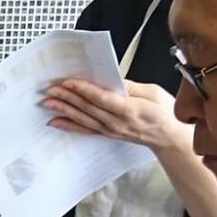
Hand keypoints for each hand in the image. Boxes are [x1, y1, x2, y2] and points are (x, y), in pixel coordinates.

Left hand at [42, 78, 184, 151]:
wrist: (169, 138)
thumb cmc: (164, 113)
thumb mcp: (153, 92)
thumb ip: (130, 86)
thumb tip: (111, 78)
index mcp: (129, 109)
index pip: (101, 98)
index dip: (83, 89)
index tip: (68, 81)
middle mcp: (116, 122)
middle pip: (87, 107)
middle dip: (67, 97)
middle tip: (50, 88)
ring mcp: (110, 129)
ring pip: (82, 118)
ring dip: (64, 109)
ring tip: (47, 101)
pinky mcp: (107, 133)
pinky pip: (85, 130)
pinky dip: (69, 126)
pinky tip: (55, 121)